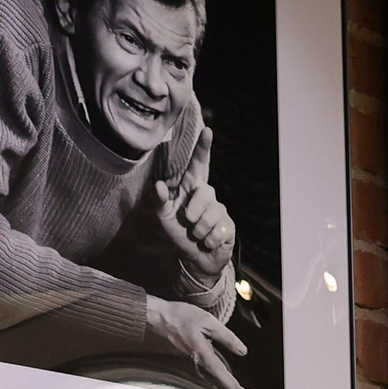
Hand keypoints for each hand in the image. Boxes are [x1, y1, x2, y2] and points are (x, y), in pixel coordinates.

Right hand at [145, 295, 264, 388]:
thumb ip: (228, 338)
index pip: (230, 385)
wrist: (157, 318)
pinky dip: (231, 387)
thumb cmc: (181, 317)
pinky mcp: (197, 365)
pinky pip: (217, 381)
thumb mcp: (208, 322)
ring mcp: (198, 368)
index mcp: (205, 360)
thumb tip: (243, 352)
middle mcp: (202, 369)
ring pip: (222, 388)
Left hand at [151, 127, 234, 281]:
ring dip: (199, 229)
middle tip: (187, 221)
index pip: (198, 165)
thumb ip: (159, 201)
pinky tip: (207, 241)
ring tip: (196, 235)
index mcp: (191, 187)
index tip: (207, 131)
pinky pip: (218, 230)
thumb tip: (159, 185)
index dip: (203, 148)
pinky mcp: (228, 226)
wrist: (195, 258)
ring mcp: (219, 210)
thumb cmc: (178, 232)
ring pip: (210, 214)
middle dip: (193, 211)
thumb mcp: (162, 217)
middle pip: (204, 194)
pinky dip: (208, 239)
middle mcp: (208, 195)